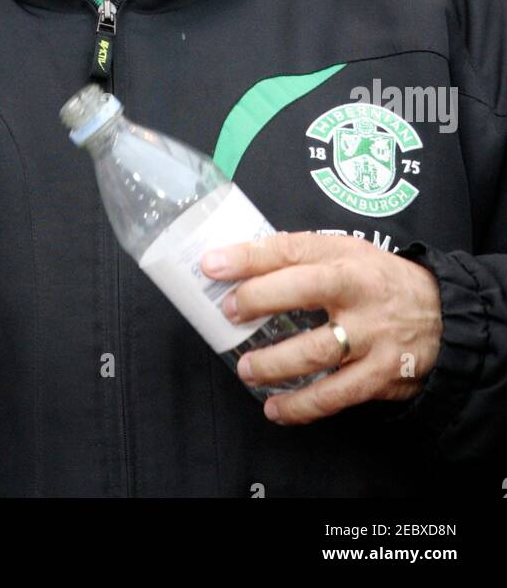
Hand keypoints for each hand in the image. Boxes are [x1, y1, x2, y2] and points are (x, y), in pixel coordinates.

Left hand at [201, 232, 441, 424]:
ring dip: (273, 363)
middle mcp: (358, 292)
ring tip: (246, 369)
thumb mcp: (349, 254)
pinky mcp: (380, 374)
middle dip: (258, 301)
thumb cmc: (381, 282)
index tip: (212, 264)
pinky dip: (302, 405)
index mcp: (344, 256)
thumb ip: (304, 259)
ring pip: (315, 351)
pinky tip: (277, 408)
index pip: (290, 248)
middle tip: (229, 313)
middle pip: (302, 291)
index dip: (248, 256)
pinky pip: (335, 395)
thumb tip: (242, 265)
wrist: (444, 316)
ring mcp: (371, 336)